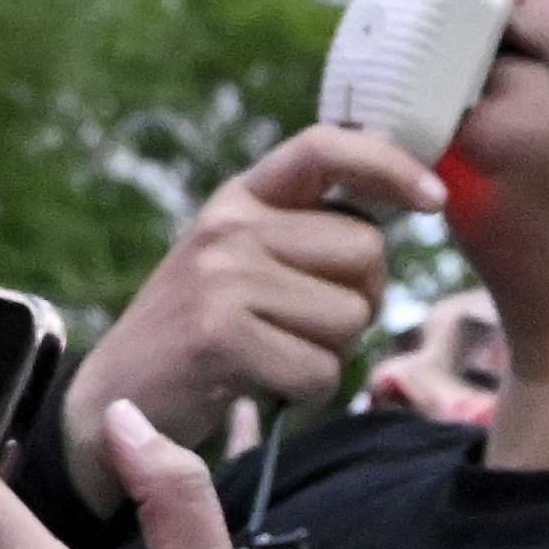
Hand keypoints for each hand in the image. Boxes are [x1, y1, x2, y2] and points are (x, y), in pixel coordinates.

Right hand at [60, 123, 437, 463]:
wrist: (114, 400)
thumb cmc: (202, 335)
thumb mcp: (240, 263)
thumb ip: (304, 234)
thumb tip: (411, 208)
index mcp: (240, 198)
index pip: (324, 148)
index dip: (389, 165)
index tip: (434, 200)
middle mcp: (229, 226)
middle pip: (366, 253)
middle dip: (360, 302)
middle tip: (307, 327)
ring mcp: (222, 278)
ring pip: (350, 318)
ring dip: (329, 354)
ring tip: (274, 355)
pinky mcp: (220, 336)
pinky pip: (320, 369)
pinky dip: (305, 390)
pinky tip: (259, 384)